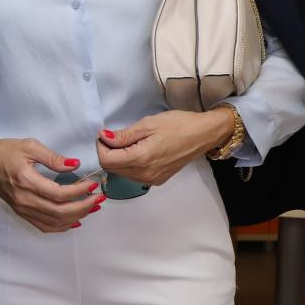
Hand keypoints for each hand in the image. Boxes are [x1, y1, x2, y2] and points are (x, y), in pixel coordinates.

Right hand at [0, 137, 102, 232]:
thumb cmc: (5, 151)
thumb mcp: (30, 146)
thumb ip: (53, 157)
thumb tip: (75, 165)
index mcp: (26, 181)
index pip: (59, 193)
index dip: (79, 191)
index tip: (93, 184)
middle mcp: (24, 199)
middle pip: (59, 211)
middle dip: (83, 206)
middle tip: (98, 198)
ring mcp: (22, 208)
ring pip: (54, 221)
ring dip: (76, 216)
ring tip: (92, 207)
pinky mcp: (21, 212)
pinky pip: (44, 226)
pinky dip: (61, 226)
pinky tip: (74, 220)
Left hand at [96, 109, 234, 187]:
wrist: (204, 134)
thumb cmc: (179, 125)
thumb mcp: (147, 124)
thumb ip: (123, 135)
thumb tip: (104, 138)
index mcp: (142, 159)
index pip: (106, 160)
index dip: (101, 147)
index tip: (104, 135)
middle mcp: (145, 174)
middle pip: (112, 168)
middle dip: (108, 152)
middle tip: (116, 136)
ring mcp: (152, 179)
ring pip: (122, 173)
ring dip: (118, 159)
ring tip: (129, 142)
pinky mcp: (158, 180)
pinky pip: (134, 175)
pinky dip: (129, 164)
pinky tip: (138, 151)